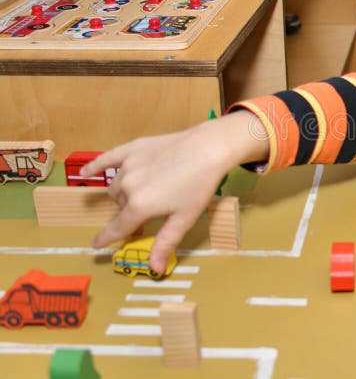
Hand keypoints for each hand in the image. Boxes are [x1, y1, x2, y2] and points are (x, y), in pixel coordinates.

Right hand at [82, 111, 266, 271]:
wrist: (209, 148)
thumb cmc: (199, 185)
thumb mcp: (184, 218)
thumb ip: (165, 243)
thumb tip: (154, 268)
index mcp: (139, 206)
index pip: (118, 227)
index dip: (107, 237)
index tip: (96, 244)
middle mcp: (128, 186)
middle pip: (121, 205)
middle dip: (130, 212)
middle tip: (149, 212)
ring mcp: (128, 165)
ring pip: (117, 185)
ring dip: (124, 193)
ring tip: (144, 193)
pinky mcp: (133, 148)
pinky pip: (107, 158)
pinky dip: (95, 166)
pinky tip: (84, 172)